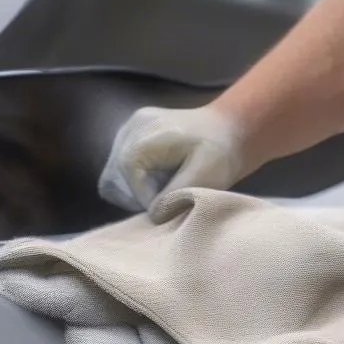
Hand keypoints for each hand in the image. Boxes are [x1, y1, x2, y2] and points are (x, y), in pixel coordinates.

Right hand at [98, 105, 243, 211]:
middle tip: (167, 199)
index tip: (171, 206)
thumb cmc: (221, 151)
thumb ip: (175, 196)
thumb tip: (152, 215)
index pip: (128, 183)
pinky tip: (157, 181)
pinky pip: (119, 170)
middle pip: (114, 180)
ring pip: (113, 178)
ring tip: (164, 189)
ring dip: (134, 192)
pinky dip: (134, 183)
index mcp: (145, 138)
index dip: (147, 201)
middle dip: (139, 198)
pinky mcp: (130, 134)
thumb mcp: (204, 175)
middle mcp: (130, 129)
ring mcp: (128, 129)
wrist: (230, 127)